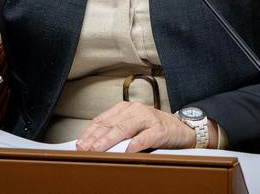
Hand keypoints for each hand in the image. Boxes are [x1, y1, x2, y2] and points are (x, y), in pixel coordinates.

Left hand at [76, 101, 213, 152]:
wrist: (180, 128)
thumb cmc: (153, 128)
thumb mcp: (132, 126)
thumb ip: (115, 132)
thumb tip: (92, 144)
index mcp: (125, 108)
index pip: (102, 120)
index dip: (89, 132)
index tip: (79, 144)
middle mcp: (135, 110)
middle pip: (111, 124)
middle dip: (95, 138)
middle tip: (85, 149)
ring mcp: (148, 118)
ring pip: (124, 129)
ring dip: (110, 140)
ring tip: (99, 149)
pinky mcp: (159, 129)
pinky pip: (145, 137)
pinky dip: (135, 144)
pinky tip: (127, 150)